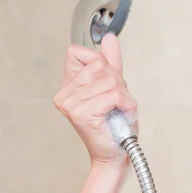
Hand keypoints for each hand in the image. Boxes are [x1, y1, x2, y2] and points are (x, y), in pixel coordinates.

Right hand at [53, 34, 137, 167]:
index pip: (79, 53)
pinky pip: (114, 95)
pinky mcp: (81, 113)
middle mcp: (64, 94)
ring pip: (110, 81)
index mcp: (68, 86)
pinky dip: (126, 104)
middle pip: (100, 66)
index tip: (107, 87)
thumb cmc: (115, 125)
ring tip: (118, 112)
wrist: (116, 154)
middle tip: (116, 104)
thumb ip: (111, 63)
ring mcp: (70, 104)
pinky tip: (120, 116)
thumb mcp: (115, 88)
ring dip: (124, 96)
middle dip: (117, 83)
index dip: (102, 65)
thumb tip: (109, 38)